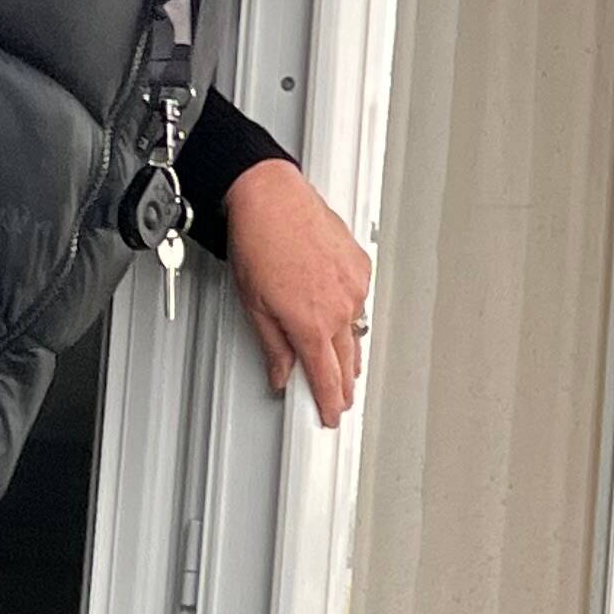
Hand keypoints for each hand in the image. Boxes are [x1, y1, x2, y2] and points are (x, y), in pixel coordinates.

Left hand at [223, 159, 372, 425]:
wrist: (271, 198)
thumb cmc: (259, 241)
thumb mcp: (253, 304)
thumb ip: (272, 346)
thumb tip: (280, 372)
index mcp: (311, 324)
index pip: (327, 378)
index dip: (330, 403)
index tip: (332, 415)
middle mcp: (339, 308)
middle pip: (347, 360)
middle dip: (344, 384)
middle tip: (340, 397)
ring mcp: (354, 286)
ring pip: (356, 330)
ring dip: (348, 349)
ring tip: (343, 363)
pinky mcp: (361, 266)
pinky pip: (360, 300)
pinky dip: (350, 311)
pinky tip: (339, 313)